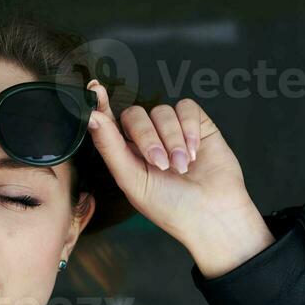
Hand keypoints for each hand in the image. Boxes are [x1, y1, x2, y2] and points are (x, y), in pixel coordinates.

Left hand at [84, 80, 271, 275]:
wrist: (213, 215)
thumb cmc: (172, 208)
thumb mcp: (133, 181)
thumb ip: (110, 147)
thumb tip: (91, 116)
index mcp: (127, 154)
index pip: (109, 122)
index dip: (101, 105)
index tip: (95, 90)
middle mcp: (149, 140)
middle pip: (136, 115)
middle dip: (148, 138)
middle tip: (161, 164)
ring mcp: (173, 131)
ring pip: (162, 111)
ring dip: (172, 140)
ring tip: (182, 167)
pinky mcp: (198, 125)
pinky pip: (186, 108)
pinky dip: (189, 128)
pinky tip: (195, 151)